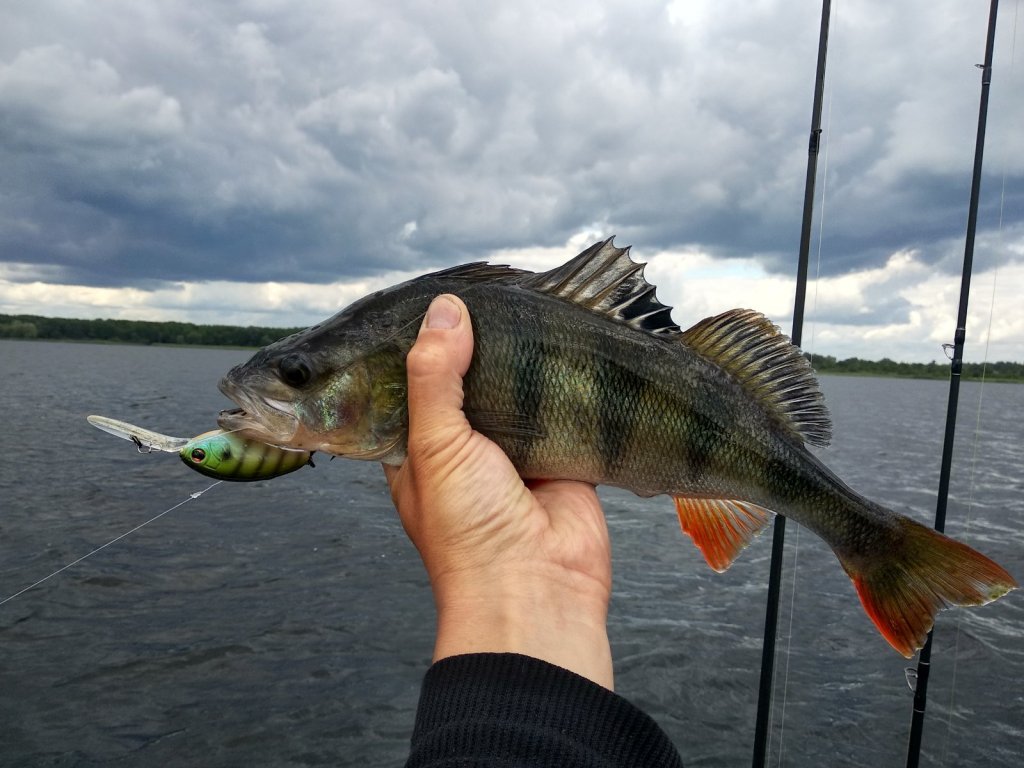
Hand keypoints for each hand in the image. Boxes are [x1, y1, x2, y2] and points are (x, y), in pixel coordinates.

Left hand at [383, 295, 613, 688]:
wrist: (538, 591)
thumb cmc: (467, 531)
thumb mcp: (434, 446)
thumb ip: (435, 377)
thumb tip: (444, 310)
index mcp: (416, 449)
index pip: (409, 384)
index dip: (418, 347)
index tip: (433, 301)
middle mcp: (463, 449)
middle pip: (468, 383)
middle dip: (479, 349)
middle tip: (493, 297)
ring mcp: (514, 453)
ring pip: (517, 392)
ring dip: (524, 364)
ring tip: (532, 310)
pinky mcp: (561, 456)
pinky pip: (562, 410)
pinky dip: (566, 386)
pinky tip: (568, 348)